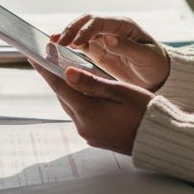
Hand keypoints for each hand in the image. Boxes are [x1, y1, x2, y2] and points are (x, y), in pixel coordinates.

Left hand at [33, 64, 153, 155]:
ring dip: (70, 89)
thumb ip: (92, 82)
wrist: (159, 139)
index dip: (45, 69)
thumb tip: (67, 73)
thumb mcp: (120, 91)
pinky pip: (82, 115)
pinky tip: (85, 91)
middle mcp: (83, 126)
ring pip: (72, 105)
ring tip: (67, 71)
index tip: (33, 55)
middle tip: (50, 58)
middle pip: (64, 96)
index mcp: (88, 113)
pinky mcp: (96, 137)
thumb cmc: (144, 112)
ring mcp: (89, 134)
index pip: (60, 87)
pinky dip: (80, 101)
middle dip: (57, 77)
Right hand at [54, 15, 169, 90]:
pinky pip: (80, 44)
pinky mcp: (97, 50)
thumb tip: (108, 38)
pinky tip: (55, 48)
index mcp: (123, 26)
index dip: (85, 30)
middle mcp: (110, 28)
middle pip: (86, 22)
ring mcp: (102, 38)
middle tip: (58, 43)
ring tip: (52, 44)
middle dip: (71, 30)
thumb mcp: (145, 57)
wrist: (158, 76)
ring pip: (80, 31)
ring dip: (66, 36)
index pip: (99, 22)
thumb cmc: (155, 64)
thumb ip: (127, 47)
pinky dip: (68, 45)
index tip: (75, 42)